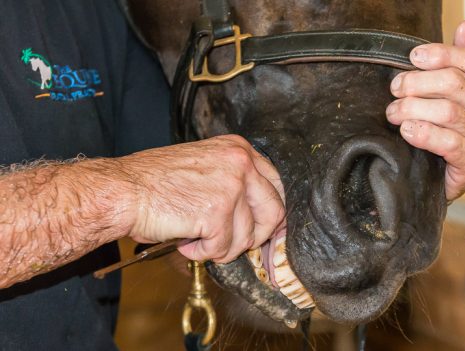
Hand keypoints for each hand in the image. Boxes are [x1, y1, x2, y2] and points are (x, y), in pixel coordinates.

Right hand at [122, 135, 285, 262]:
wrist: (122, 190)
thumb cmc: (154, 182)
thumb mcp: (205, 166)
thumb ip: (234, 181)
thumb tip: (257, 213)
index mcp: (239, 148)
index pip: (276, 185)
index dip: (270, 214)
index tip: (260, 229)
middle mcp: (240, 162)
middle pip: (274, 212)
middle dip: (254, 236)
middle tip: (229, 242)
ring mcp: (231, 186)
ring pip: (247, 236)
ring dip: (222, 246)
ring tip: (196, 238)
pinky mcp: (217, 212)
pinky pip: (223, 248)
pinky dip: (203, 253)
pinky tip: (185, 241)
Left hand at [386, 20, 464, 200]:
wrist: (441, 175)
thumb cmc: (448, 128)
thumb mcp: (455, 92)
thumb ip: (463, 60)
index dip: (441, 54)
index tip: (413, 57)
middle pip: (456, 84)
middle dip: (417, 83)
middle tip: (395, 89)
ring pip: (447, 112)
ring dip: (412, 108)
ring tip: (393, 112)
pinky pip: (448, 142)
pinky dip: (423, 133)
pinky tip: (407, 130)